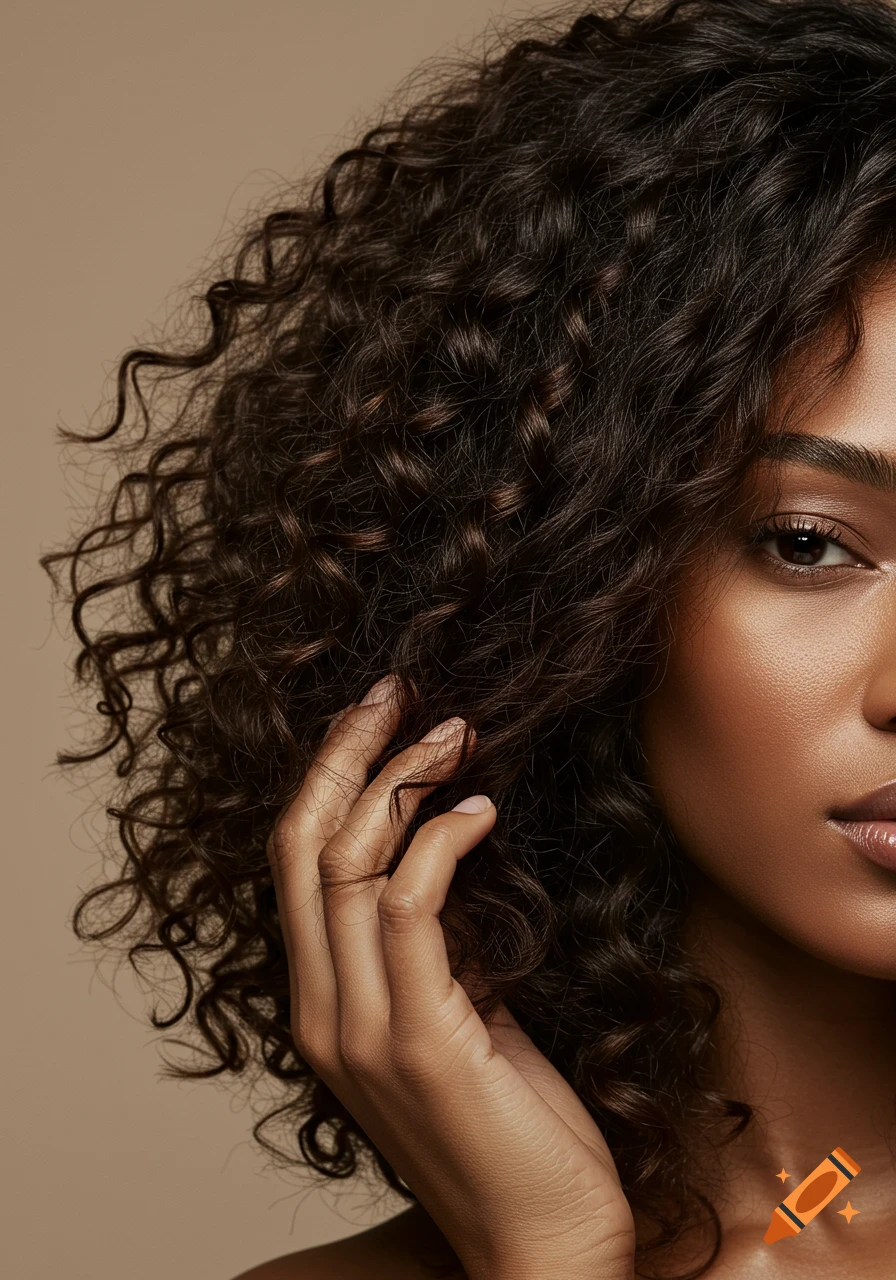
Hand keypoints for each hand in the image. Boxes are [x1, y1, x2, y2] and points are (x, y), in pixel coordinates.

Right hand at [266, 675, 635, 1279]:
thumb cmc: (512, 1128)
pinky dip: (440, 843)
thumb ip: (435, 948)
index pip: (296, 862)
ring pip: (348, 865)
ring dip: (402, 782)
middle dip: (347, 754)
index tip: (374, 716)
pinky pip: (409, 910)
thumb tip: (452, 849)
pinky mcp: (419, 1039)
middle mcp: (323, 1011)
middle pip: (304, 846)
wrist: (541, 1242)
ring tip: (456, 730)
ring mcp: (362, 1028)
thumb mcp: (461, 1018)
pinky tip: (482, 810)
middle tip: (397, 688)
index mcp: (324, 1004)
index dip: (328, 777)